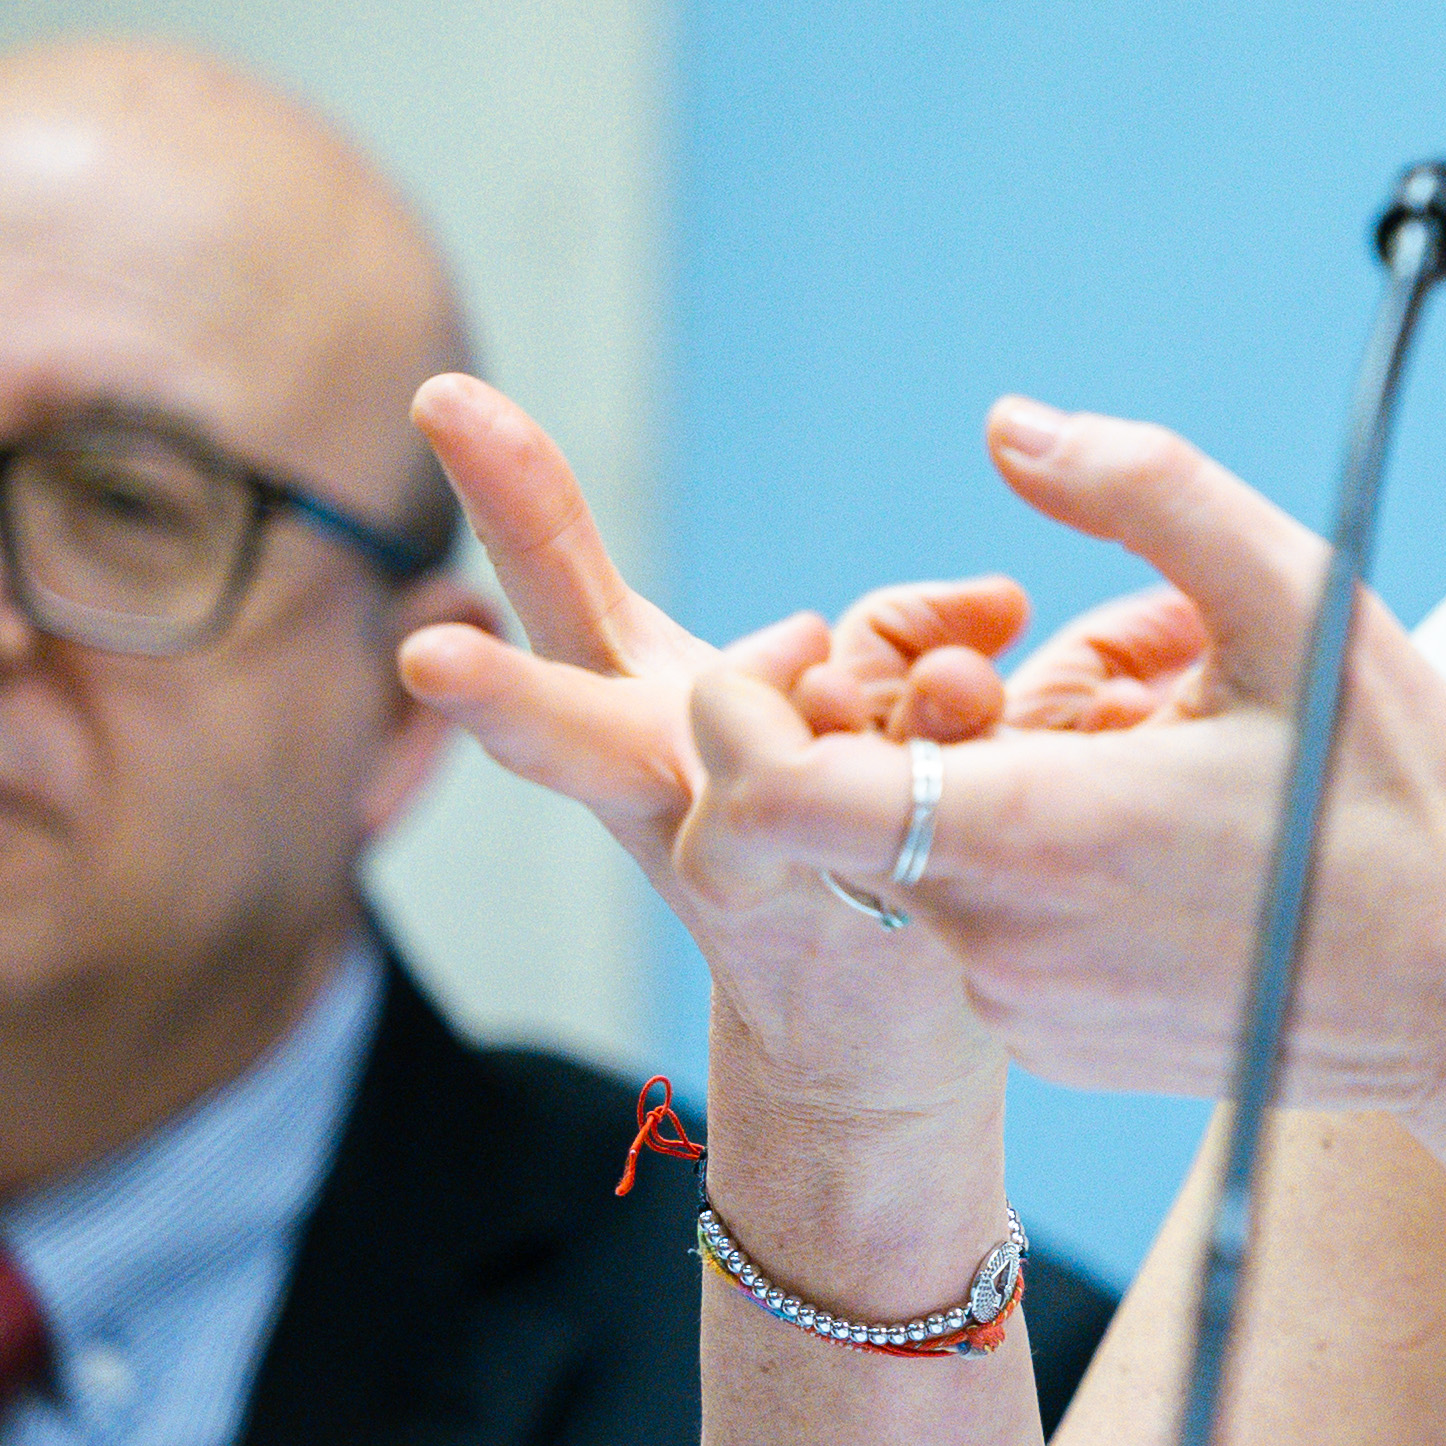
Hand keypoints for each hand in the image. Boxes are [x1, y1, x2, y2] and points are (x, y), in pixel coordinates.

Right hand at [403, 374, 1001, 1122]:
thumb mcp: (854, 716)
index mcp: (644, 723)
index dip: (509, 490)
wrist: (870, 1053)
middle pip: (575, 730)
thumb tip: (995, 607)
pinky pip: (900, 795)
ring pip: (743, 788)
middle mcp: (666, 797)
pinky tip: (1017, 682)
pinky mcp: (837, 915)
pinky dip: (954, 720)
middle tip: (428, 663)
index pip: (564, 588)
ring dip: (783, 719)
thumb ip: (897, 640)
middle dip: (509, 698)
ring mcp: (744, 869)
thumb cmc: (841, 848)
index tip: (444, 391)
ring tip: (835, 665)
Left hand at [693, 396, 1445, 1132]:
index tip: (807, 641)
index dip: (746, 711)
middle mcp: (996, 939)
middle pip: (855, 808)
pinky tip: (1160, 838)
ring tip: (1150, 753)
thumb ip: (1141, 488)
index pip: (771, 799)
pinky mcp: (1059, 1048)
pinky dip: (1032, 869)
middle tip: (1055, 667)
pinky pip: (990, 933)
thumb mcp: (1296, 598)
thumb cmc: (1401, 794)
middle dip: (922, 717)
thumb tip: (1010, 423)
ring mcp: (1024, 1009)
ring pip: (928, 866)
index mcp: (1024, 832)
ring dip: (991, 790)